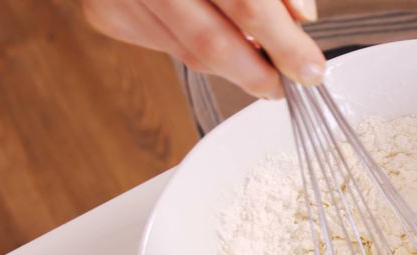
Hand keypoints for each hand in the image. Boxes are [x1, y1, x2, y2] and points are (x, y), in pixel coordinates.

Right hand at [83, 0, 325, 98]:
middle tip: (285, 85)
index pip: (248, 5)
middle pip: (214, 43)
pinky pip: (166, 47)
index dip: (285, 44)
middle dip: (258, 74)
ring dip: (233, 68)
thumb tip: (301, 18)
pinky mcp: (105, 14)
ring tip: (259, 64)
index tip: (311, 69)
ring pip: (190, 54)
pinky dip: (198, 49)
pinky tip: (214, 34)